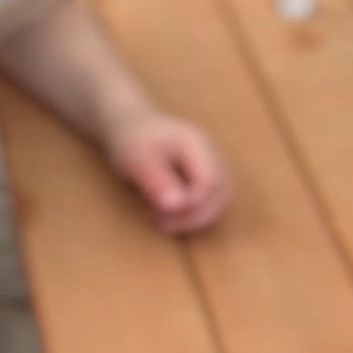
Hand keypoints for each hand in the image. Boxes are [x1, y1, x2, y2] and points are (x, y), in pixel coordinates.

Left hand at [107, 112, 231, 234]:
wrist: (130, 126)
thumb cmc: (131, 139)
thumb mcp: (136, 157)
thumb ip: (155, 179)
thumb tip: (176, 205)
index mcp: (197, 143)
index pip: (211, 181)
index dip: (192, 204)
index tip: (161, 215)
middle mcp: (211, 154)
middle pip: (221, 193)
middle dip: (195, 217)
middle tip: (162, 225)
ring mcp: (211, 165)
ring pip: (218, 201)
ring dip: (195, 219)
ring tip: (163, 223)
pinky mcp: (204, 178)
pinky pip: (209, 202)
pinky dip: (192, 215)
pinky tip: (168, 217)